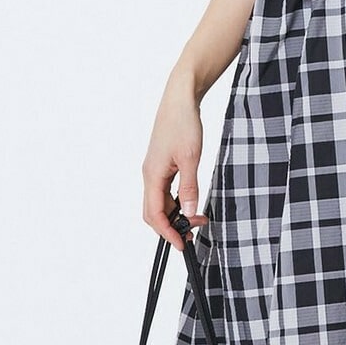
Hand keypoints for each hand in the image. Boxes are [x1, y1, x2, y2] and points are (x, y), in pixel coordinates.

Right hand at [142, 72, 210, 250]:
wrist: (180, 99)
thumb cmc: (183, 124)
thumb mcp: (191, 158)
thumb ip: (189, 188)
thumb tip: (189, 213)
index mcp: (152, 175)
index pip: (154, 214)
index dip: (167, 232)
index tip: (181, 244)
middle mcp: (149, 175)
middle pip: (153, 212)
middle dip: (171, 226)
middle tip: (193, 232)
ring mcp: (154, 170)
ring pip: (160, 202)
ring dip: (175, 214)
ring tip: (196, 218)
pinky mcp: (162, 165)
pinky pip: (164, 191)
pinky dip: (175, 201)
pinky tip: (189, 202)